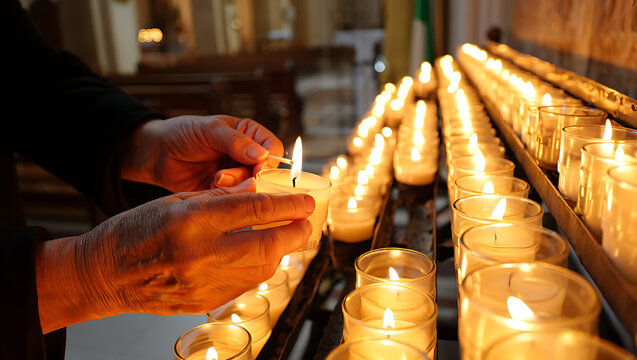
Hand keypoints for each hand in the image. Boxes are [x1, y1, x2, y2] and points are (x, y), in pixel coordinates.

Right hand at [35, 179, 313, 332]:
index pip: (255, 210)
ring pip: (262, 269)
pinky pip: (245, 285)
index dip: (288, 204)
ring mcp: (203, 283)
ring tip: (284, 238)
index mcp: (192, 220)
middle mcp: (201, 254)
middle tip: (307, 223)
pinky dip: (258, 269)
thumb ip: (220, 198)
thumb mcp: (176, 201)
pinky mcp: (203, 302)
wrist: (105, 274)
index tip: (307, 201)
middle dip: (296, 232)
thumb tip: (259, 191)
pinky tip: (259, 257)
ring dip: (280, 252)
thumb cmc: (136, 231)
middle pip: (269, 245)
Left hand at [121, 115, 283, 191]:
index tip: (257, 169)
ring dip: (234, 186)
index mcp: (249, 135)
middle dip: (247, 176)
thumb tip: (262, 154)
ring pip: (251, 188)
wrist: (157, 154)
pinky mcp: (225, 193)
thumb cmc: (183, 133)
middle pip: (265, 172)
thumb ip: (236, 142)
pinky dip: (226, 197)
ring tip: (215, 179)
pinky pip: (235, 199)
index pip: (272, 148)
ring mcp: (237, 176)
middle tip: (224, 175)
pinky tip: (212, 188)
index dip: (269, 160)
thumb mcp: (210, 131)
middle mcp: (247, 156)